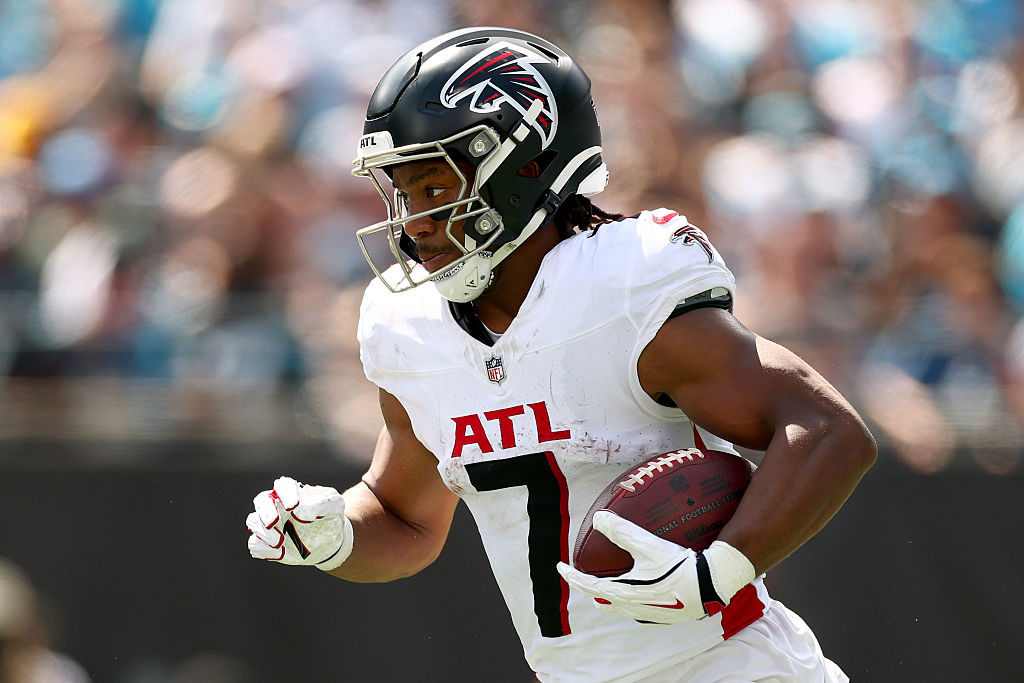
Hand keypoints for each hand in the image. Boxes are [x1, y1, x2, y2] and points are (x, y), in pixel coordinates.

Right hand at [246, 476, 352, 570]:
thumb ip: (322, 503)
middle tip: (274, 521)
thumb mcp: (335, 505)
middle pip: (261, 501)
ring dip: (262, 531)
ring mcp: (270, 525)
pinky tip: (279, 552)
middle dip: (265, 511)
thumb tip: (300, 513)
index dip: (285, 493)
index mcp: (292, 492)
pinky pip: (255, 545)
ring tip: (280, 541)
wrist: (330, 541)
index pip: (282, 485)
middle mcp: (277, 506)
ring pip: (253, 522)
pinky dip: (264, 549)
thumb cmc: (330, 516)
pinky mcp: (268, 544)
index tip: (294, 506)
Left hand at [556, 511, 753, 623]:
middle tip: (584, 577)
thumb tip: (599, 518)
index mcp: (624, 594)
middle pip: (603, 600)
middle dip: (591, 589)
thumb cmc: (679, 567)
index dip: (571, 576)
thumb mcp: (648, 546)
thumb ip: (622, 531)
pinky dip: (630, 598)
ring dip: (610, 596)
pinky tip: (639, 588)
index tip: (560, 566)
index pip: (588, 586)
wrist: (711, 585)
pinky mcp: (663, 614)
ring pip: (620, 607)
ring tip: (607, 586)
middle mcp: (633, 608)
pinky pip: (638, 608)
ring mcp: (648, 613)